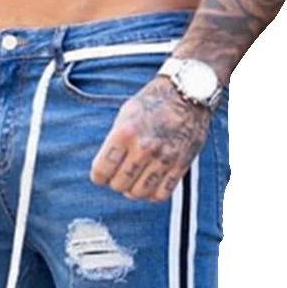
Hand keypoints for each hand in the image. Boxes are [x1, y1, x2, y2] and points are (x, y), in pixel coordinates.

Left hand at [90, 76, 211, 202]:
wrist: (187, 93)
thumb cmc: (153, 103)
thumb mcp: (125, 114)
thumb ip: (114, 142)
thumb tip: (103, 168)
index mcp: (125, 133)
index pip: (101, 171)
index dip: (99, 176)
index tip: (102, 174)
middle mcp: (143, 147)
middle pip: (118, 185)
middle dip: (116, 182)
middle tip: (120, 174)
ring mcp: (163, 158)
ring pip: (138, 193)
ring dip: (133, 190)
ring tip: (135, 180)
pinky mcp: (180, 165)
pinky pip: (160, 194)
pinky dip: (152, 194)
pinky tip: (150, 183)